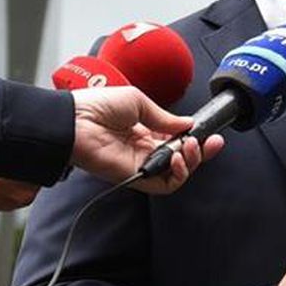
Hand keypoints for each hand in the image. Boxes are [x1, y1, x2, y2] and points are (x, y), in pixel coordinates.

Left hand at [70, 87, 223, 193]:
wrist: (74, 120)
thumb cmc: (97, 106)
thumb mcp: (138, 101)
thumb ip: (165, 118)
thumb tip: (188, 124)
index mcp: (146, 129)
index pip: (178, 138)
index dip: (196, 137)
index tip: (209, 132)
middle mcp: (146, 148)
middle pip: (182, 157)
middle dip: (201, 151)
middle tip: (211, 142)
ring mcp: (142, 163)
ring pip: (177, 172)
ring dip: (191, 161)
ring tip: (190, 147)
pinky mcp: (136, 177)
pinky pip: (164, 184)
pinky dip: (177, 174)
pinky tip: (177, 158)